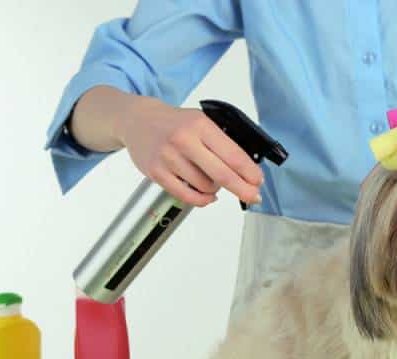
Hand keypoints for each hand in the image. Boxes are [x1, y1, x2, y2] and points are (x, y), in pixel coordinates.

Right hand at [114, 96, 263, 206]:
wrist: (138, 120)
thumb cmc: (175, 123)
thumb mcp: (201, 122)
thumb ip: (221, 143)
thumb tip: (247, 171)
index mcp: (200, 126)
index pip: (233, 155)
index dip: (250, 172)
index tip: (258, 181)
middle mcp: (184, 140)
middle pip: (222, 175)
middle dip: (243, 189)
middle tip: (253, 196)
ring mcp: (168, 158)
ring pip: (206, 187)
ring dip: (215, 190)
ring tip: (210, 179)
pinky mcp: (156, 173)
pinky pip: (187, 197)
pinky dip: (202, 200)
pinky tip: (207, 196)